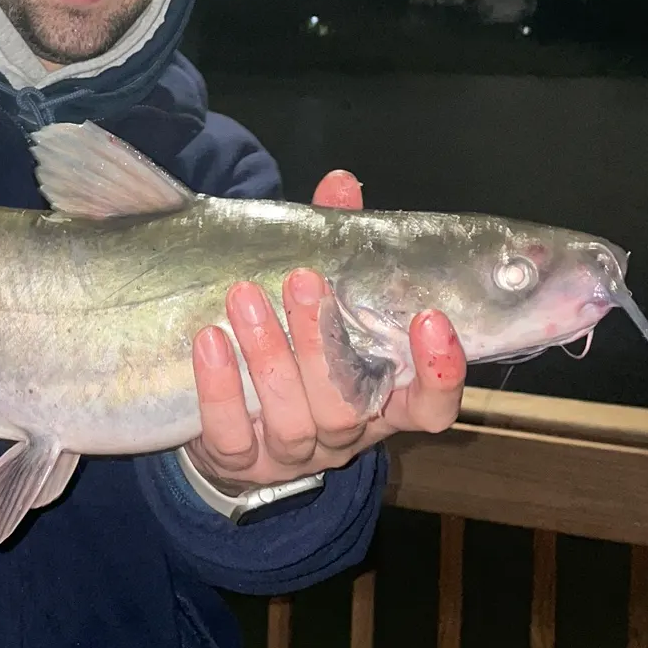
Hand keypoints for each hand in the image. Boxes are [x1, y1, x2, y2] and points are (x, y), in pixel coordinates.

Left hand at [183, 169, 464, 492]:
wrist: (234, 428)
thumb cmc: (294, 351)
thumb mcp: (325, 306)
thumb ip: (340, 250)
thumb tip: (338, 185)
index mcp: (383, 401)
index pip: (432, 406)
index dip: (439, 371)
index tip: (429, 318)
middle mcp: (346, 434)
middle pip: (348, 401)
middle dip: (325, 340)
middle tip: (304, 280)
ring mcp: (294, 453)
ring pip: (292, 418)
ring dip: (269, 355)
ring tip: (244, 296)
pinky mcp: (241, 462)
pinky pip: (230, 434)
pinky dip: (219, 388)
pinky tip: (207, 341)